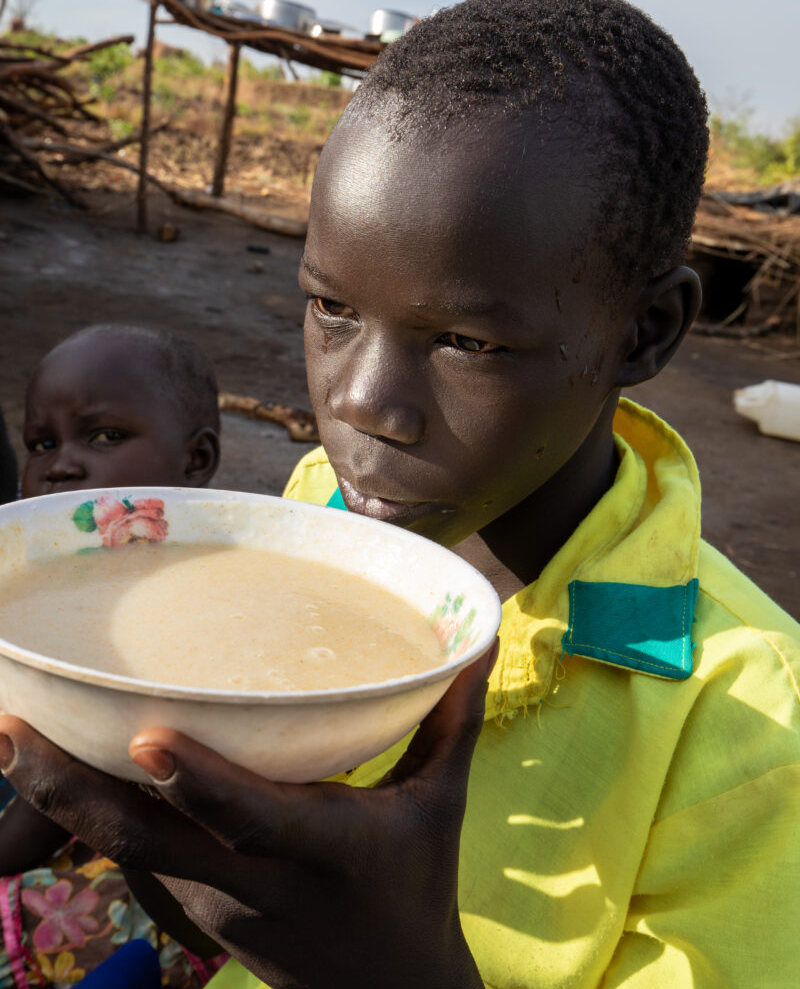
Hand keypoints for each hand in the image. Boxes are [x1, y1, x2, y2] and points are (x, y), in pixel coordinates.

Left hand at [0, 642, 496, 988]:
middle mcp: (255, 881)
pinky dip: (83, 820)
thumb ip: (451, 721)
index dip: (199, 780)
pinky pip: (127, 863)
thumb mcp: (440, 805)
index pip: (251, 816)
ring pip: (122, 855)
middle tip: (11, 727)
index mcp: (323, 846)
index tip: (144, 734)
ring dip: (60, 802)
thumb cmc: (416, 884)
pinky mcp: (189, 912)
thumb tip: (477, 640)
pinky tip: (44, 773)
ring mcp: (212, 904)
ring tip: (10, 736)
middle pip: (148, 842)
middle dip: (70, 789)